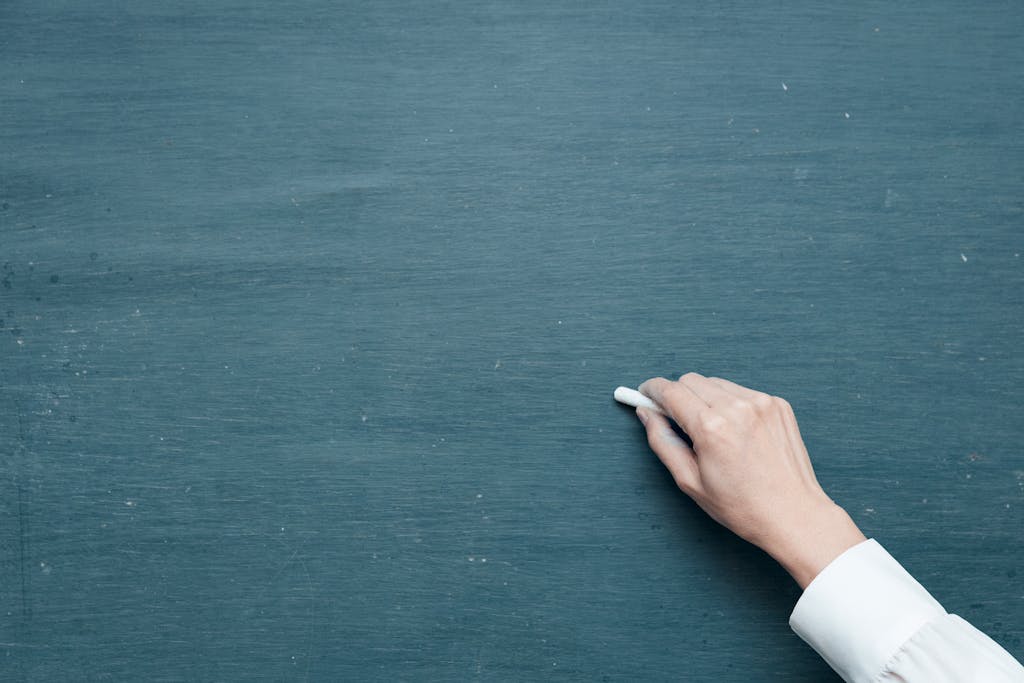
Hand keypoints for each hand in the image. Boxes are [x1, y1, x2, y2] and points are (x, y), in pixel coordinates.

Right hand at [636, 373, 865, 588]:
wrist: (794, 514)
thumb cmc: (742, 505)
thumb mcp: (690, 481)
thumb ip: (662, 441)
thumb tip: (647, 414)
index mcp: (711, 427)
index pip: (670, 391)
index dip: (652, 390)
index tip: (645, 394)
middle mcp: (737, 407)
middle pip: (691, 380)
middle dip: (677, 395)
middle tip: (676, 419)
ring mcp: (761, 403)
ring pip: (716, 383)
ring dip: (704, 397)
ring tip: (710, 430)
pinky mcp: (778, 404)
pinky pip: (741, 391)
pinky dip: (730, 403)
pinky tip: (735, 431)